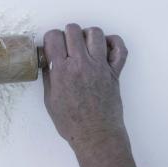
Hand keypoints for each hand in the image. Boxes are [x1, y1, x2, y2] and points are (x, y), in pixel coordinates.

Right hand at [42, 24, 157, 166]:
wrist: (96, 135)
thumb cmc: (72, 123)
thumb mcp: (50, 100)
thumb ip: (49, 77)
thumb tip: (48, 62)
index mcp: (62, 71)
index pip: (53, 37)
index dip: (50, 39)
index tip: (51, 46)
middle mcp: (81, 64)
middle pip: (72, 30)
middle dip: (66, 34)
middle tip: (65, 45)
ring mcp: (100, 66)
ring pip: (95, 33)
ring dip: (86, 35)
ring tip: (83, 45)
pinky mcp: (114, 72)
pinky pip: (119, 48)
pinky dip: (113, 42)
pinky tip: (104, 47)